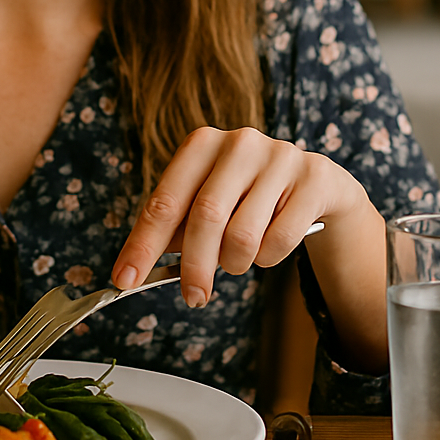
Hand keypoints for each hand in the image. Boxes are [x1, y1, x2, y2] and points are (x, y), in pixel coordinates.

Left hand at [110, 127, 369, 307]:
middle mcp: (240, 142)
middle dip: (194, 267)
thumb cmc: (247, 197)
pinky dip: (268, 258)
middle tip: (193, 297)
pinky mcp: (313, 177)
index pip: (164, 201)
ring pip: (244, 234)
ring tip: (238, 259)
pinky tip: (269, 246)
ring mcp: (280, 156)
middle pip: (205, 217)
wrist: (316, 185)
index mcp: (202, 144)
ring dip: (235, 263)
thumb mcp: (208, 203)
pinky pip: (280, 240)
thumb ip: (176, 230)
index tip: (124, 280)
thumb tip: (136, 270)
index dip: (143, 245)